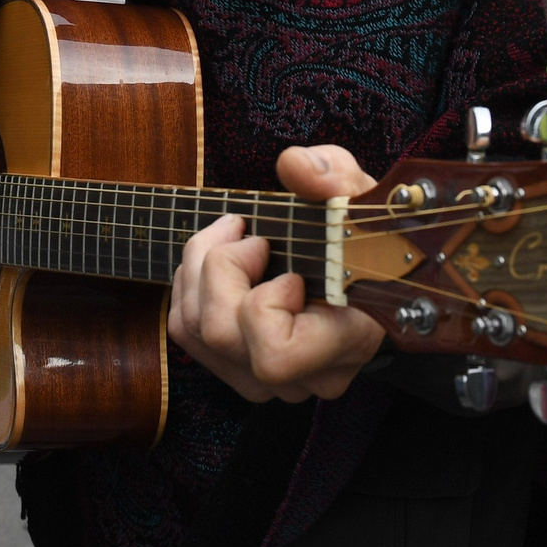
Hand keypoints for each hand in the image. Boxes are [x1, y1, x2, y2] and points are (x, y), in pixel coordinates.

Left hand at [167, 144, 385, 402]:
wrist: (355, 262)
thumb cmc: (360, 233)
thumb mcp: (357, 194)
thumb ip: (334, 177)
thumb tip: (294, 166)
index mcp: (346, 341)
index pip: (276, 356)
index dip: (263, 305)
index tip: (290, 270)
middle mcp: (306, 375)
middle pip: (222, 336)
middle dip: (220, 268)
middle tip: (250, 235)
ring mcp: (270, 380)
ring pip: (195, 332)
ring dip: (199, 268)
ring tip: (233, 234)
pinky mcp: (238, 366)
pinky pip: (186, 329)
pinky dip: (191, 283)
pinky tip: (222, 256)